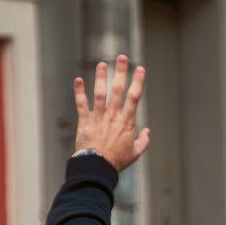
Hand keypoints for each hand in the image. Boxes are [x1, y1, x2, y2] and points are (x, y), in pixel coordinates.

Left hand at [74, 54, 149, 171]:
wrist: (97, 166)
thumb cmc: (117, 161)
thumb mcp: (135, 153)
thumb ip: (143, 141)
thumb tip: (147, 132)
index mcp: (127, 122)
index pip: (134, 97)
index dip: (138, 81)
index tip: (140, 69)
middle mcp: (113, 116)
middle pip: (118, 90)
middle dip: (120, 72)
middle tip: (122, 57)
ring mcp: (98, 117)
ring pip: (100, 93)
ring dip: (100, 77)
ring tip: (102, 64)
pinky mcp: (85, 121)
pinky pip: (81, 104)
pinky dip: (79, 91)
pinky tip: (78, 79)